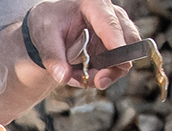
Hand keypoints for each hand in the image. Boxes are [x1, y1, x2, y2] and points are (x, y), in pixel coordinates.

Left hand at [24, 0, 139, 88]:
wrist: (50, 29)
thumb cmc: (49, 24)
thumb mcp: (44, 37)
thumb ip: (53, 57)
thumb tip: (63, 77)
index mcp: (93, 4)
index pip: (109, 24)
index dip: (117, 44)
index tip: (123, 64)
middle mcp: (110, 14)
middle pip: (127, 41)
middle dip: (114, 66)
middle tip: (97, 82)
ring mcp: (116, 31)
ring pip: (123, 58)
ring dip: (102, 75)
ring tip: (75, 78)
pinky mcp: (114, 47)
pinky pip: (114, 67)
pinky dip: (98, 76)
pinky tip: (79, 75)